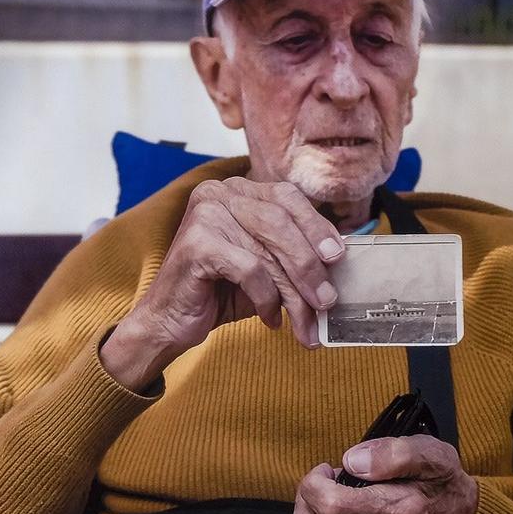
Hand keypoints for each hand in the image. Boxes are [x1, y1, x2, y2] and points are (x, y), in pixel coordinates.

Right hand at [100, 177, 344, 388]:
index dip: (317, 227)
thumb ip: (296, 255)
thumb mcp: (267, 268)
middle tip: (328, 300)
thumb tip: (341, 260)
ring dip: (294, 293)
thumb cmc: (222, 292)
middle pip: (281, 222)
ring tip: (305, 322)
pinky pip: (249, 268)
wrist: (171, 322)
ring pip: (268, 250)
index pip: (288, 197)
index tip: (339, 257)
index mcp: (238, 190)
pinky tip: (268, 318)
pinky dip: (265, 298)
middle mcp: (218, 192)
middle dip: (310, 266)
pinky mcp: (195, 243)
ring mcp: (204, 213)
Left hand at [290, 435, 478, 513]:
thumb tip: (351, 462)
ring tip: (338, 496)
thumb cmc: (440, 481)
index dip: (315, 481)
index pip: (328, 504)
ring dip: (313, 510)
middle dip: (308, 494)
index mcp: (395, 511)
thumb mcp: (428, 454)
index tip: (329, 468)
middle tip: (330, 480)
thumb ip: (391, 454)